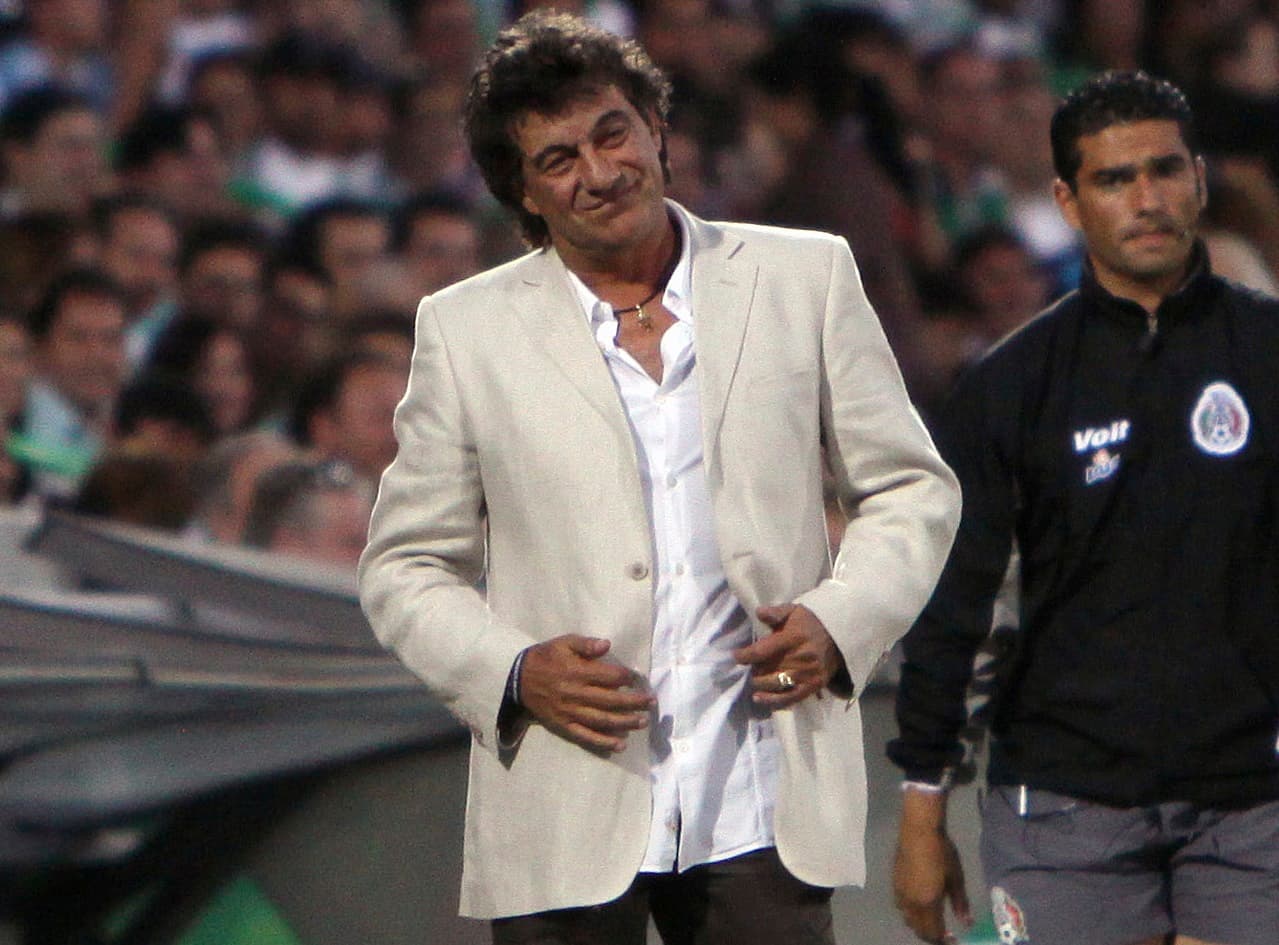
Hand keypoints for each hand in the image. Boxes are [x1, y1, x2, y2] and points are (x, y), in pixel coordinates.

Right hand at [518, 635, 654, 752]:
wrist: (518, 680)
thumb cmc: (545, 658)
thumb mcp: (563, 643)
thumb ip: (585, 644)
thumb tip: (607, 645)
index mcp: (577, 672)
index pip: (609, 676)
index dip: (626, 677)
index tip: (636, 678)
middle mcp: (576, 694)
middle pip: (611, 700)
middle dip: (634, 702)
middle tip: (651, 703)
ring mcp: (570, 712)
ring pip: (602, 720)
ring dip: (625, 722)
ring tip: (643, 722)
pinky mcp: (564, 725)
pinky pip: (586, 736)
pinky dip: (603, 742)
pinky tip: (620, 745)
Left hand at [733, 604, 843, 708]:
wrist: (839, 637)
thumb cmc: (811, 623)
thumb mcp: (794, 610)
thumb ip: (776, 612)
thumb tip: (759, 612)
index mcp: (793, 638)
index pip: (762, 651)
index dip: (745, 655)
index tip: (737, 656)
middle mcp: (800, 657)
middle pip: (766, 669)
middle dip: (755, 669)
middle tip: (753, 666)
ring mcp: (807, 674)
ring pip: (775, 684)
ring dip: (760, 683)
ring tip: (757, 678)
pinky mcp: (813, 686)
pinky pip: (789, 698)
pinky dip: (772, 700)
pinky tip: (759, 698)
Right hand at [893, 792, 971, 943]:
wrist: (918, 831)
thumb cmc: (941, 852)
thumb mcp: (956, 878)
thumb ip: (960, 903)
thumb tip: (967, 923)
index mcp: (928, 903)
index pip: (933, 932)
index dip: (943, 940)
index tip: (953, 940)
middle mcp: (911, 903)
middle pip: (918, 929)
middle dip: (931, 936)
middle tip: (944, 934)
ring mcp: (900, 893)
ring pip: (907, 919)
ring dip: (919, 925)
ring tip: (931, 921)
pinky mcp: (894, 883)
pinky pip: (901, 907)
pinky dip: (911, 913)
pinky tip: (919, 903)